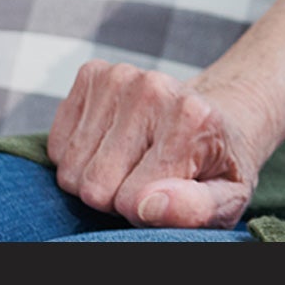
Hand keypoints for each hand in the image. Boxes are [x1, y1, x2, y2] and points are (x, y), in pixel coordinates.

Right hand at [46, 62, 262, 228]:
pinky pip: (56, 146)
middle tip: (149, 177)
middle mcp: (154, 88)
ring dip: (95, 176)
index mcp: (193, 120)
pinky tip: (112, 143)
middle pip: (93, 186)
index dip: (144, 209)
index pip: (131, 201)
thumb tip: (148, 205)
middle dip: (116, 195)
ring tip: (134, 161)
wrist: (214, 116)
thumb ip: (196, 208)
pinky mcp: (93, 74)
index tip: (167, 191)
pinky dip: (78, 155)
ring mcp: (121, 77)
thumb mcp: (228, 199)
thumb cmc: (217, 164)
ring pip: (70, 169)